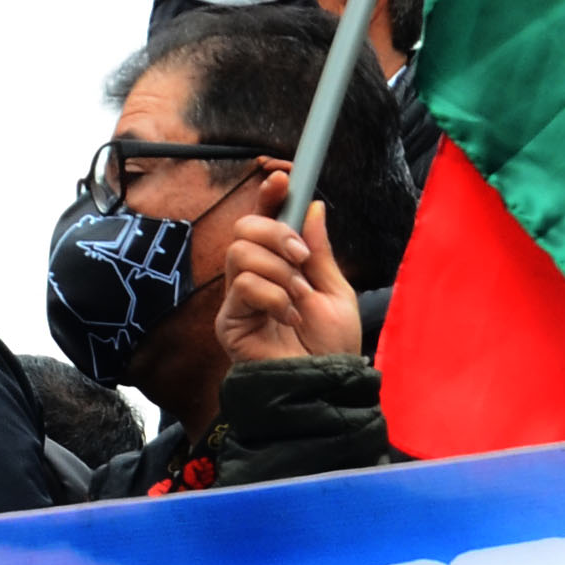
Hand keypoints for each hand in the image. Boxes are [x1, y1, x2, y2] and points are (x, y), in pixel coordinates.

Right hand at [216, 193, 361, 366]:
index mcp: (282, 267)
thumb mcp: (335, 292)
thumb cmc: (331, 348)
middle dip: (276, 233)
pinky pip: (243, 285)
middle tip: (301, 258)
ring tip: (298, 299)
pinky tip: (288, 317)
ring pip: (240, 253)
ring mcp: (240, 298)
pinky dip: (273, 296)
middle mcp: (256, 278)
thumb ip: (320, 252)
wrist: (324, 385)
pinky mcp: (229, 320)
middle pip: (244, 228)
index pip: (266, 222)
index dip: (270, 197)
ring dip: (278, 271)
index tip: (284, 178)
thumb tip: (314, 207)